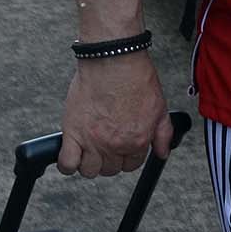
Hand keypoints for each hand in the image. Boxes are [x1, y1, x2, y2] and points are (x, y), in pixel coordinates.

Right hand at [60, 52, 173, 177]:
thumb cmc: (135, 78)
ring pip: (89, 170)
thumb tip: (163, 152)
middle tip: (106, 143)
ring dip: (89, 162)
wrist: (113, 60)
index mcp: (136, 140)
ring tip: (89, 147)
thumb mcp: (159, 108)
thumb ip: (163, 134)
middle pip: (110, 169)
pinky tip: (72, 154)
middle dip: (109, 159)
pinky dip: (68, 163)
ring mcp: (93, 140)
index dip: (126, 156)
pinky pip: (67, 163)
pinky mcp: (73, 132)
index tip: (122, 147)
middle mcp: (115, 144)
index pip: (131, 165)